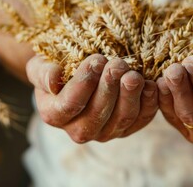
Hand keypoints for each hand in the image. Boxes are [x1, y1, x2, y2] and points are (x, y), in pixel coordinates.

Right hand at [26, 54, 158, 142]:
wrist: (74, 72)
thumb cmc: (56, 65)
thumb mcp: (41, 64)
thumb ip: (43, 72)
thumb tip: (54, 79)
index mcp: (54, 115)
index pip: (70, 104)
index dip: (84, 83)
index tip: (95, 60)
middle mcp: (79, 130)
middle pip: (98, 114)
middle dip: (109, 87)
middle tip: (117, 64)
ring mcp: (105, 132)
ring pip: (122, 119)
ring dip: (130, 96)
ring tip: (133, 74)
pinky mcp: (127, 128)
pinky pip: (142, 119)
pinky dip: (148, 103)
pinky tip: (151, 84)